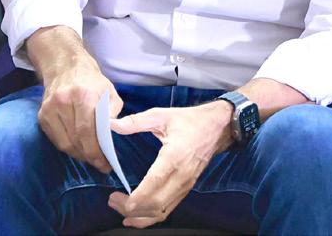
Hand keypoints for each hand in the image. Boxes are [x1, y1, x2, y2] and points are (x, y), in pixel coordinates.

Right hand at [37, 54, 121, 172]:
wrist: (66, 67)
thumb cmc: (93, 81)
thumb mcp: (110, 91)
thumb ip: (114, 112)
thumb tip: (112, 134)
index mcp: (83, 95)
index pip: (87, 130)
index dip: (96, 150)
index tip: (105, 163)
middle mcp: (63, 103)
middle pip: (75, 139)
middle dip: (89, 156)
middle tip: (101, 165)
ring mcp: (49, 110)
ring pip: (64, 143)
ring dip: (79, 154)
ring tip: (91, 159)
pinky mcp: (42, 116)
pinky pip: (55, 139)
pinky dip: (68, 147)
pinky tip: (79, 149)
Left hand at [106, 101, 234, 227]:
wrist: (220, 126)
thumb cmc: (191, 120)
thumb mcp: (163, 115)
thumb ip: (136, 121)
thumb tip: (111, 124)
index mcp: (175, 156)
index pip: (154, 184)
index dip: (135, 197)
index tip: (117, 198)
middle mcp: (182, 174)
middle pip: (155, 204)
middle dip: (130, 208)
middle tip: (113, 200)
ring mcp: (186, 184)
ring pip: (161, 211)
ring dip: (139, 215)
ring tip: (120, 208)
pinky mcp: (187, 188)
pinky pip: (168, 209)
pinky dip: (151, 217)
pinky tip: (137, 216)